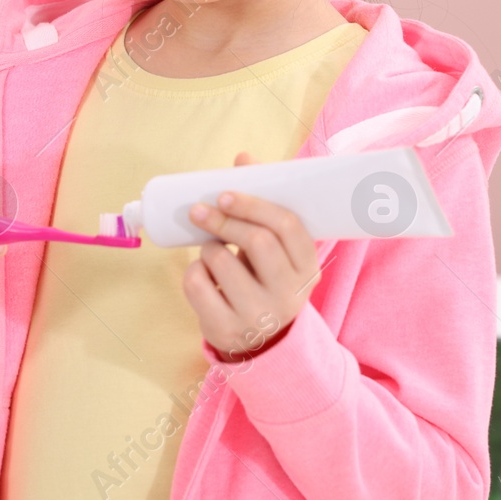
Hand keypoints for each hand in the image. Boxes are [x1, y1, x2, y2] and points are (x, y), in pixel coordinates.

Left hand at [182, 152, 322, 361]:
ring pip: (221, 260)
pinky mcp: (227, 330)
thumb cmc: (267, 279)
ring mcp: (259, 316)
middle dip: (223, 220)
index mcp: (307, 267)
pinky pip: (197, 285)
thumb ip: (263, 204)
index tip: (224, 194)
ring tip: (213, 252)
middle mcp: (289, 293)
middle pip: (257, 240)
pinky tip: (204, 276)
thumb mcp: (277, 249)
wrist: (263, 341)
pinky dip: (193, 271)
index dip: (253, 204)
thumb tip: (244, 158)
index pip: (287, 225)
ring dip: (208, 247)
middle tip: (200, 210)